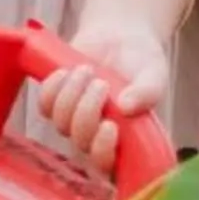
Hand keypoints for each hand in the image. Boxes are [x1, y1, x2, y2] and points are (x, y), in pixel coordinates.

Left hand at [37, 19, 170, 174]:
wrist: (120, 35)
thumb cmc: (141, 60)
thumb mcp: (153, 74)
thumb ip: (148, 92)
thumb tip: (126, 108)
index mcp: (127, 137)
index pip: (108, 164)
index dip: (103, 151)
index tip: (110, 125)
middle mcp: (99, 135)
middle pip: (81, 143)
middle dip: (87, 112)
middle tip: (102, 83)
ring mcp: (75, 121)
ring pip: (61, 124)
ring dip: (71, 94)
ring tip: (87, 69)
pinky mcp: (56, 103)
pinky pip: (45, 106)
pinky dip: (53, 87)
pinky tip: (67, 71)